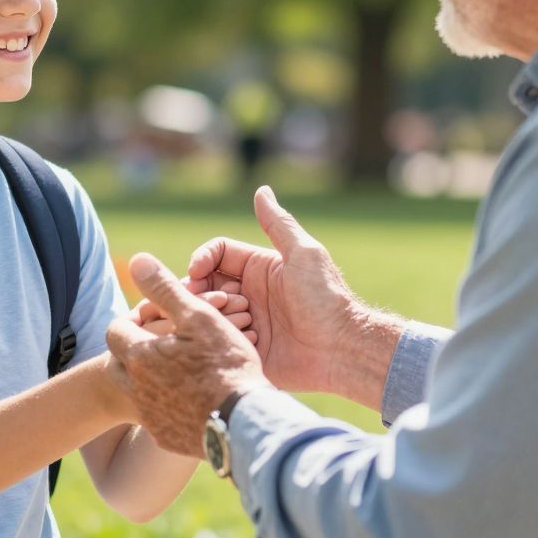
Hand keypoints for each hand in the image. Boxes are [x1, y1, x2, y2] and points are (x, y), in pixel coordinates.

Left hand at [106, 255, 269, 456]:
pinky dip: (165, 406)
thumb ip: (164, 288)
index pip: (115, 330)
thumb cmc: (224, 364)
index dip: (131, 321)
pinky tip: (190, 399)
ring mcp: (150, 417)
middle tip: (160, 344)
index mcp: (140, 356)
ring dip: (148, 379)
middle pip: (118, 364)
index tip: (152, 319)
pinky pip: (155, 418)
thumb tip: (138, 260)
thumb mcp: (198, 316)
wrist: (244, 423)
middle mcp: (136, 389)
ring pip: (135, 392)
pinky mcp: (166, 437)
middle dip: (133, 351)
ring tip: (175, 370)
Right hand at [184, 186, 365, 394]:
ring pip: (210, 312)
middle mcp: (249, 292)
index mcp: (258, 267)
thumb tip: (261, 190)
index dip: (201, 259)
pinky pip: (222, 340)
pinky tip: (253, 341)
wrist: (342, 348)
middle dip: (205, 291)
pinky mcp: (248, 348)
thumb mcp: (303, 255)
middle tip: (223, 302)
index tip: (196, 272)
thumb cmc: (326, 298)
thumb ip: (278, 224)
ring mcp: (247, 320)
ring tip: (247, 323)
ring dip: (221, 315)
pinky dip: (230, 338)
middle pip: (206, 284)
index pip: (216, 254)